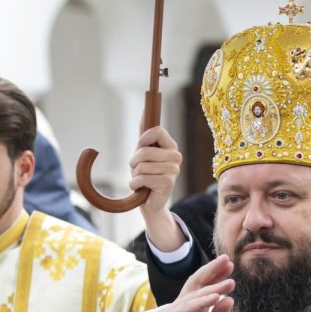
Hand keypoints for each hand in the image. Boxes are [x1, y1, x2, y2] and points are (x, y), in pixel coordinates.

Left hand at [131, 126, 184, 252]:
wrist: (149, 202)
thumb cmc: (145, 175)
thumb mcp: (143, 153)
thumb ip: (145, 133)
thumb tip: (146, 109)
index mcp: (170, 146)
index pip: (157, 131)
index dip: (143, 140)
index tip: (139, 148)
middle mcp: (176, 156)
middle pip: (145, 151)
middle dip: (134, 162)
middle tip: (138, 170)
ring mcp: (174, 169)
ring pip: (142, 166)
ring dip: (135, 175)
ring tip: (141, 180)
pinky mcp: (169, 183)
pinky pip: (143, 178)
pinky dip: (136, 184)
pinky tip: (141, 188)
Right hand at [152, 255, 234, 311]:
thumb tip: (230, 299)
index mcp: (194, 308)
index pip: (204, 286)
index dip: (216, 275)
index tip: (230, 266)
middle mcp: (184, 306)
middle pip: (197, 282)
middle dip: (212, 270)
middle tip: (227, 261)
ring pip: (195, 294)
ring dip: (213, 287)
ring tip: (230, 283)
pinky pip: (188, 308)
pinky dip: (203, 301)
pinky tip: (216, 297)